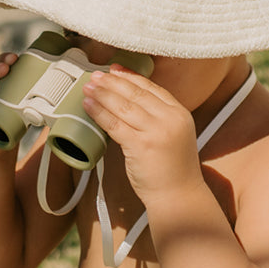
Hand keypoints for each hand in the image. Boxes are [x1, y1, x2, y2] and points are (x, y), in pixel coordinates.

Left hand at [81, 67, 203, 205]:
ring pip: (124, 106)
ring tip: (88, 87)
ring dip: (103, 94)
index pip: (152, 88)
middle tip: (95, 76)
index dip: (130, 77)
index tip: (114, 70)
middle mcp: (170, 118)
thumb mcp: (174, 136)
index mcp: (180, 113)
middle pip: (136, 93)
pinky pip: (115, 124)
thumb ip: (157, 119)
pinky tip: (89, 106)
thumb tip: (127, 103)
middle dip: (112, 82)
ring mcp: (156, 131)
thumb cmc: (173, 171)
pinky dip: (99, 112)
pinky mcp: (141, 145)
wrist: (179, 197)